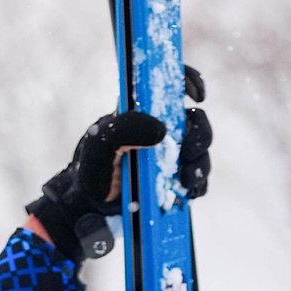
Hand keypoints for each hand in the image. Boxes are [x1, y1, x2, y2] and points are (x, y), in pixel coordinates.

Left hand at [26, 67, 215, 261]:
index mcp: (142, 113)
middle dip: (200, 136)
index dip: (189, 80)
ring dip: (200, 164)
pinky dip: (197, 184)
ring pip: (200, 150)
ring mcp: (169, 154)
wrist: (89, 210)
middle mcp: (160, 130)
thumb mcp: (101, 144)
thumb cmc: (91, 171)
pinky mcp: (174, 178)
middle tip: (187, 154)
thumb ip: (126, 128)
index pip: (170, 84)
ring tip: (184, 180)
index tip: (197, 96)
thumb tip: (162, 130)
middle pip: (196, 121)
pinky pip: (198, 177)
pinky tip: (187, 191)